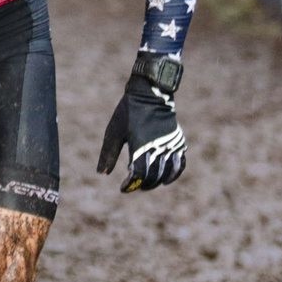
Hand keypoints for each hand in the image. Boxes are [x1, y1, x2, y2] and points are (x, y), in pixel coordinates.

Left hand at [96, 69, 186, 192]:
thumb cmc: (128, 112)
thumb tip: (101, 173)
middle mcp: (158, 147)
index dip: (130, 185)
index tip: (123, 188)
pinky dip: (174, 174)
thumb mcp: (114, 132)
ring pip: (167, 173)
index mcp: (140, 145)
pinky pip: (180, 164)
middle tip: (133, 186)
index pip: (138, 174)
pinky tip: (165, 180)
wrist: (150, 93)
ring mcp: (170, 145)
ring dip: (157, 182)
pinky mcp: (178, 142)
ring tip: (146, 184)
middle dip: (142, 185)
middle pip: (153, 177)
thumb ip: (108, 154)